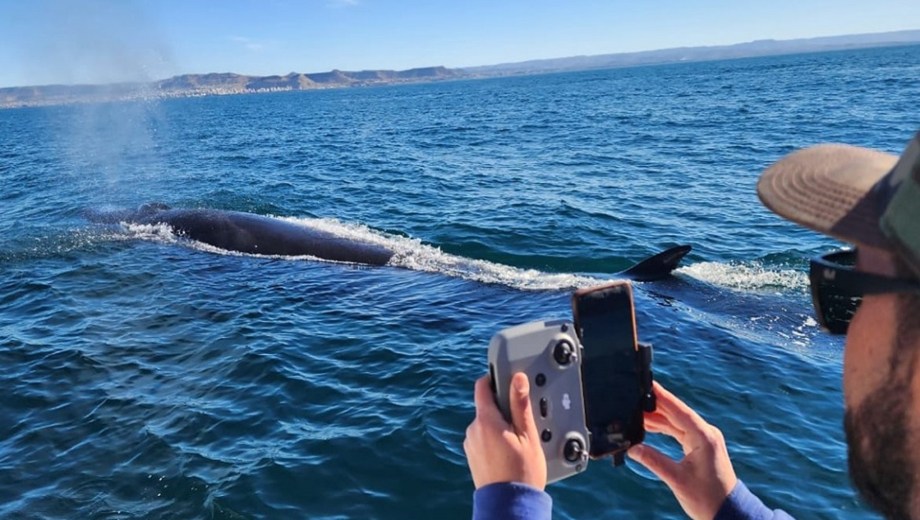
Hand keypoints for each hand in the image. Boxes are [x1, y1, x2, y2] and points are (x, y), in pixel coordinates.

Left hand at [463, 373, 546, 489]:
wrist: (509, 505)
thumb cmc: (522, 473)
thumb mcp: (527, 435)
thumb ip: (520, 405)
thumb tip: (517, 379)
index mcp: (485, 421)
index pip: (482, 387)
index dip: (494, 379)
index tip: (507, 380)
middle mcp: (473, 430)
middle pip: (487, 407)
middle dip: (503, 409)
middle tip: (523, 422)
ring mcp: (471, 444)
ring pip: (485, 424)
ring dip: (499, 426)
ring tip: (518, 442)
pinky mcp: (472, 456)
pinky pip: (483, 439)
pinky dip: (494, 439)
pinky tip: (509, 453)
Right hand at [627, 381, 737, 519]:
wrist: (727, 512)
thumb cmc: (708, 499)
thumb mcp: (677, 480)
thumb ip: (653, 461)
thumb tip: (633, 448)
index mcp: (704, 438)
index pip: (679, 411)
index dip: (662, 397)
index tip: (648, 383)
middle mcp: (706, 434)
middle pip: (676, 413)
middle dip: (656, 405)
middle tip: (635, 396)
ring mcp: (703, 439)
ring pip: (676, 422)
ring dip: (658, 417)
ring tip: (636, 412)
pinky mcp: (700, 446)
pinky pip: (679, 431)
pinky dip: (664, 428)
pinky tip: (648, 425)